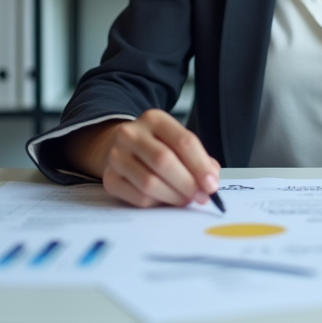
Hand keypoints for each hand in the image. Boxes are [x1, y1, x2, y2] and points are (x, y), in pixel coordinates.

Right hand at [66, 109, 221, 207]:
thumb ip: (197, 158)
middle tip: (201, 197)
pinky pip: (137, 197)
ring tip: (186, 200)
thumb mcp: (176, 140)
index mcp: (154, 119)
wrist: (118, 146)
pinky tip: (165, 200)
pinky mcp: (109, 178)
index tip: (212, 184)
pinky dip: (157, 203)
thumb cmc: (156, 145)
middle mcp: (131, 134)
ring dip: (173, 196)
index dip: (200, 165)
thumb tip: (212, 179)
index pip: (183, 141)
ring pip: (149, 182)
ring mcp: (116, 156)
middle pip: (164, 161)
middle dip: (187, 183)